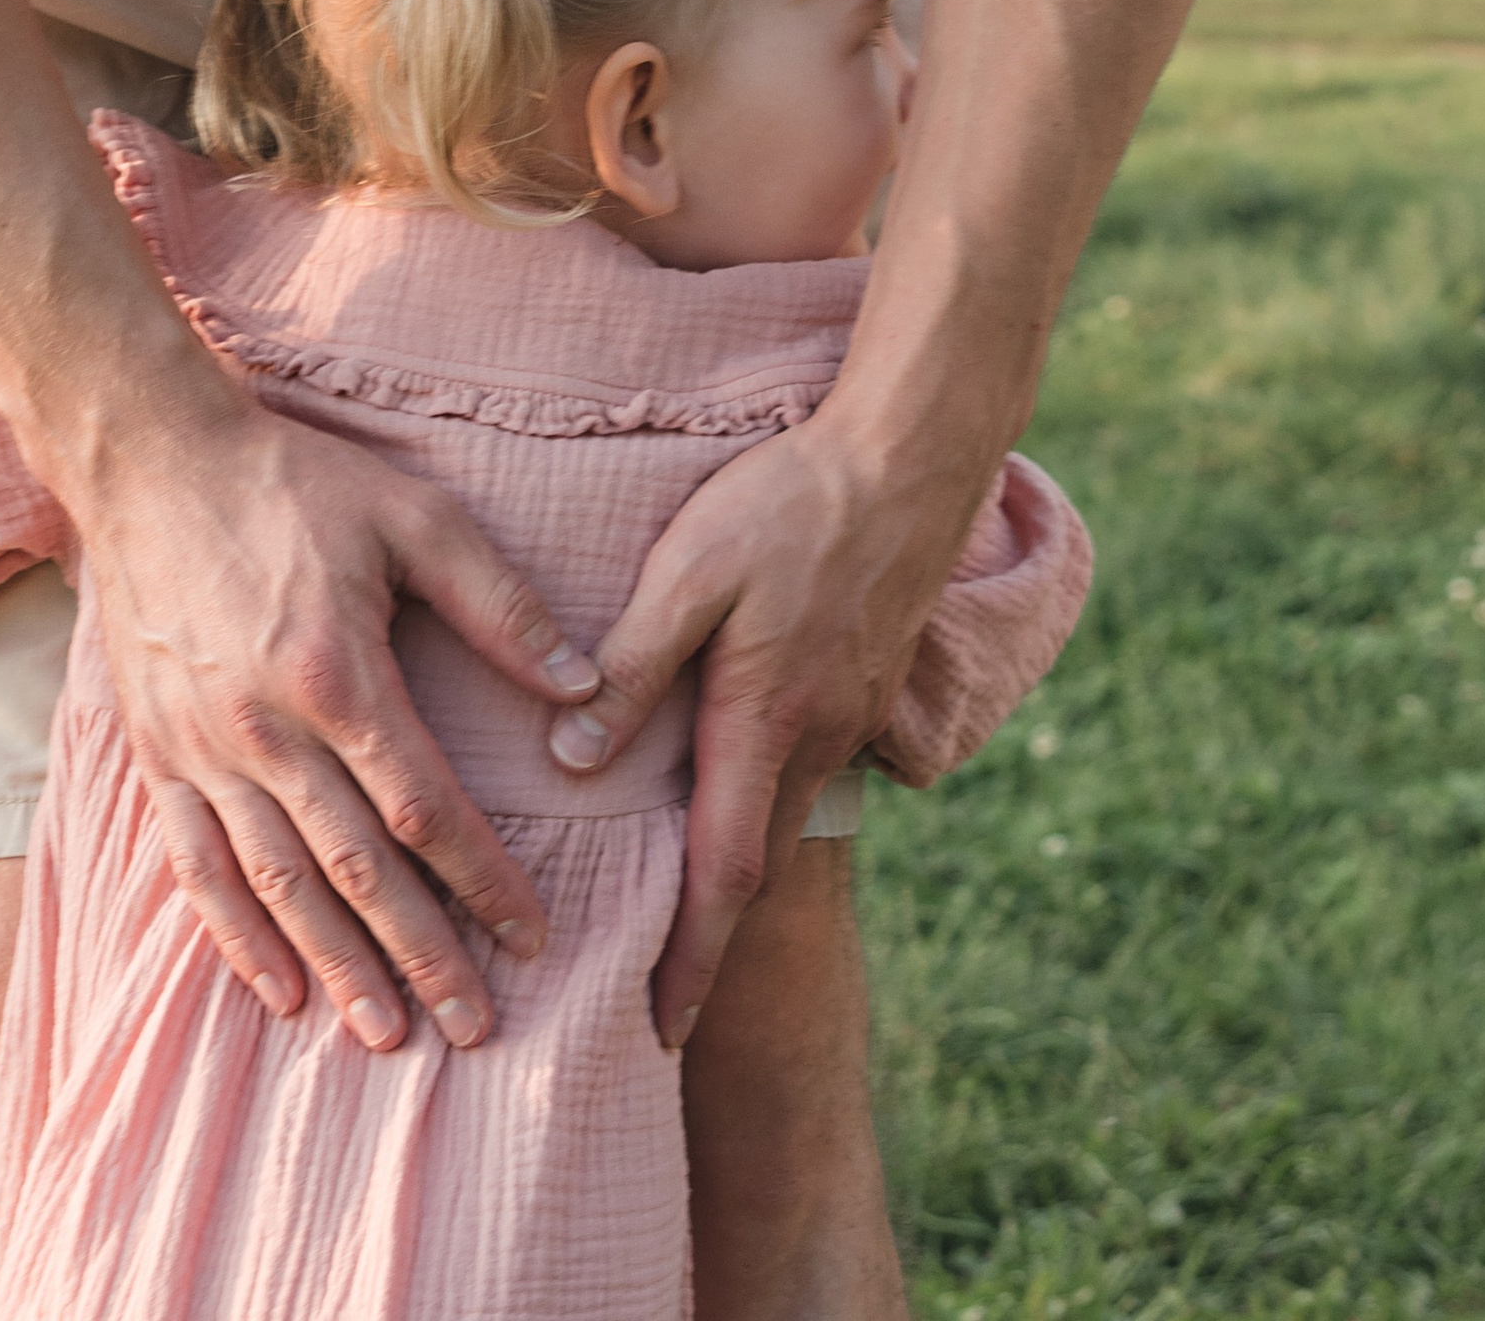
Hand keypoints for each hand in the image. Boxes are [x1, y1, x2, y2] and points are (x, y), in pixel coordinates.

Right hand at [71, 401, 602, 1051]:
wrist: (151, 461)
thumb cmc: (294, 482)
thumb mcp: (414, 516)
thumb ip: (501, 604)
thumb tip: (584, 686)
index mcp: (337, 675)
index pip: (425, 810)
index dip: (484, 880)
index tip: (534, 935)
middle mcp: (265, 731)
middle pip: (356, 871)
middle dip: (422, 955)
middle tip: (476, 1027)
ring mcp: (203, 751)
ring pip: (278, 885)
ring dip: (335, 968)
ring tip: (387, 1036)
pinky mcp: (157, 755)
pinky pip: (195, 867)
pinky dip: (234, 937)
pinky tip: (273, 991)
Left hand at [554, 421, 996, 1047]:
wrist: (911, 457)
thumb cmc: (788, 504)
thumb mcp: (690, 573)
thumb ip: (632, 667)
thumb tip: (573, 761)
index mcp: (767, 720)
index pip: (723, 873)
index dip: (691, 958)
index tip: (663, 1028)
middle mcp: (818, 738)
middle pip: (756, 865)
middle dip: (709, 939)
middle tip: (661, 999)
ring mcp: (851, 716)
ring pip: (783, 818)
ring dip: (735, 873)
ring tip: (681, 912)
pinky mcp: (864, 687)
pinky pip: (807, 773)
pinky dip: (764, 809)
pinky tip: (730, 797)